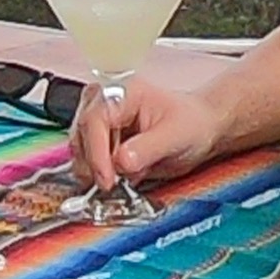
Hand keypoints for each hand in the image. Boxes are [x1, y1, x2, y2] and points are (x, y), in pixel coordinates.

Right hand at [72, 68, 224, 191]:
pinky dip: (96, 174)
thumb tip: (121, 162)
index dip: (97, 151)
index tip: (106, 177)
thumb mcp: (176, 136)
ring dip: (93, 170)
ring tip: (116, 184)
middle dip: (92, 163)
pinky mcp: (101, 140)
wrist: (199, 129)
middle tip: (110, 186)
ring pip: (80, 148)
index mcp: (125, 92)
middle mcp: (107, 102)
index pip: (96, 119)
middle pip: (81, 133)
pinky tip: (114, 182)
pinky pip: (87, 159)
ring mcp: (102, 122)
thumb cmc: (191, 124)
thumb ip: (148, 148)